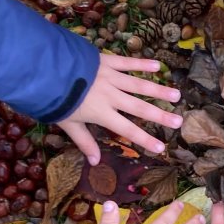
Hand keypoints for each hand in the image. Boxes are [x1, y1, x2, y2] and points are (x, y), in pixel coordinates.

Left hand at [57, 54, 182, 164]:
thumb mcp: (67, 123)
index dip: (145, 140)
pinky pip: (127, 63)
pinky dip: (142, 63)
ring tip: (176, 95)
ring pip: (139, 85)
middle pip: (140, 108)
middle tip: (179, 122)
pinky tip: (157, 66)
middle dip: (160, 116)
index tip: (161, 148)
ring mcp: (110, 77)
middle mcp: (111, 96)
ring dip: (158, 90)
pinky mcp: (106, 61)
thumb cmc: (53, 99)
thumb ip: (84, 141)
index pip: (127, 129)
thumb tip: (94, 162)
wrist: (44, 69)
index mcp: (102, 113)